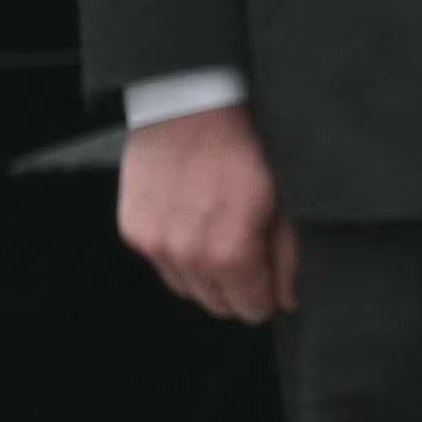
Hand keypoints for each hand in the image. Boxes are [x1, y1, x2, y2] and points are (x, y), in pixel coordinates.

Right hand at [114, 99, 296, 324]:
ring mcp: (154, 244)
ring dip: (206, 275)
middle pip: (217, 305)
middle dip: (238, 289)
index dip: (267, 297)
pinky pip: (161, 263)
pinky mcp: (133, 230)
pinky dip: (179, 255)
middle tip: (252, 256)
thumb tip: (287, 298)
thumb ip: (287, 258)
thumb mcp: (284, 203)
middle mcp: (186, 256)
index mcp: (229, 255)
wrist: (192, 111)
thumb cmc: (246, 150)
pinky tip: (196, 225)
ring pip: (187, 288)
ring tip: (222, 237)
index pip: (251, 310)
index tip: (273, 282)